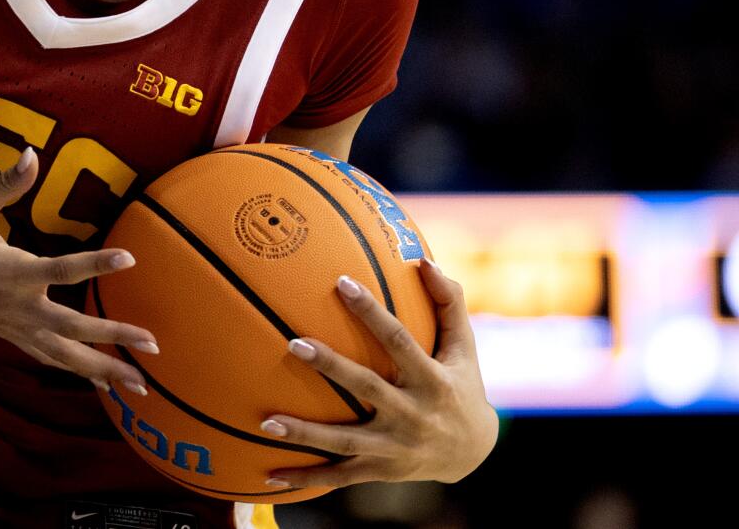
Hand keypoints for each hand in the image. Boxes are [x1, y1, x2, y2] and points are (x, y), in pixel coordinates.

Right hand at [0, 150, 158, 386]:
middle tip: (154, 346)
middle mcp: (13, 305)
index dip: (95, 264)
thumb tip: (32, 153)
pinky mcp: (2, 331)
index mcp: (8, 270)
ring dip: (100, 370)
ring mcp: (8, 324)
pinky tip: (94, 378)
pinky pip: (43, 355)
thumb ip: (6, 184)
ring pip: (61, 355)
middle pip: (72, 329)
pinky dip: (72, 368)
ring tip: (138, 387)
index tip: (130, 259)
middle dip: (114, 339)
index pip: (61, 269)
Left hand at [261, 260, 498, 490]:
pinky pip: (338, 477)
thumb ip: (449, 303)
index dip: (372, 313)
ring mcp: (394, 448)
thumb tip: (425, 260)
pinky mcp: (380, 471)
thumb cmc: (461, 385)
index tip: (342, 282)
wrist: (473, 453)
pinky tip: (267, 476)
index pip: (399, 341)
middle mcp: (413, 415)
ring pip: (345, 441)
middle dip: (331, 367)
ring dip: (305, 434)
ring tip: (266, 422)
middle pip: (368, 388)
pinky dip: (305, 478)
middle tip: (293, 344)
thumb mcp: (464, 348)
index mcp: (433, 381)